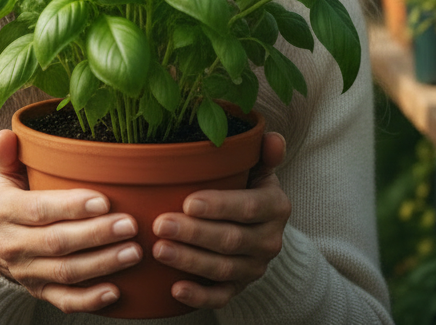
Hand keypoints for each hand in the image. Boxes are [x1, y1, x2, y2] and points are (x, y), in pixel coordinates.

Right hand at [0, 130, 142, 312]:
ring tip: (133, 252)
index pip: (39, 210)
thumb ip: (5, 154)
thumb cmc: (10, 197)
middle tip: (130, 225)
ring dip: (102, 264)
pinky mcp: (40, 292)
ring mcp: (27, 272)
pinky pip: (65, 300)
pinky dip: (90, 299)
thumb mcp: (1, 173)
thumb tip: (7, 135)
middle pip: (57, 243)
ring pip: (66, 272)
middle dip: (96, 235)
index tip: (104, 201)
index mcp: (4, 211)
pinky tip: (116, 291)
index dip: (71, 207)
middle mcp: (13, 245)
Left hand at [151, 131, 289, 308]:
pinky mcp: (240, 287)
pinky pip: (221, 297)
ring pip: (223, 269)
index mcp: (275, 206)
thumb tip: (272, 138)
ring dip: (190, 261)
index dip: (219, 206)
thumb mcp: (258, 168)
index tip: (187, 202)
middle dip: (194, 233)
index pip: (249, 207)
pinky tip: (175, 289)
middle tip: (161, 224)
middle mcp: (270, 240)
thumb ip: (262, 153)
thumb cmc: (247, 188)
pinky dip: (199, 296)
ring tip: (160, 250)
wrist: (257, 227)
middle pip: (231, 240)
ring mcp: (254, 267)